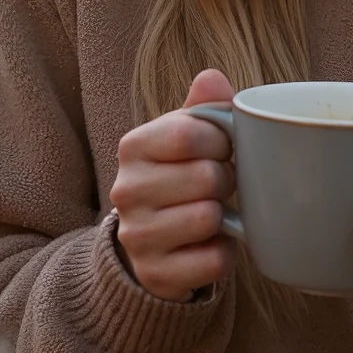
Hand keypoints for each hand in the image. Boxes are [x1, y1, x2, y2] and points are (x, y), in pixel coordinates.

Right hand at [110, 70, 235, 301]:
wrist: (153, 244)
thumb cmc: (180, 179)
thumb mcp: (187, 138)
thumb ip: (203, 108)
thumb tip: (212, 77)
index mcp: (133, 146)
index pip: (192, 133)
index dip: (223, 141)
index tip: (224, 148)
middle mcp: (125, 190)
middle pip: (207, 177)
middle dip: (227, 181)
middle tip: (218, 187)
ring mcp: (137, 236)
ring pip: (209, 217)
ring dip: (225, 218)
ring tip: (213, 214)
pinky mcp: (156, 274)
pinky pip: (215, 260)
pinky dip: (224, 253)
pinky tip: (209, 244)